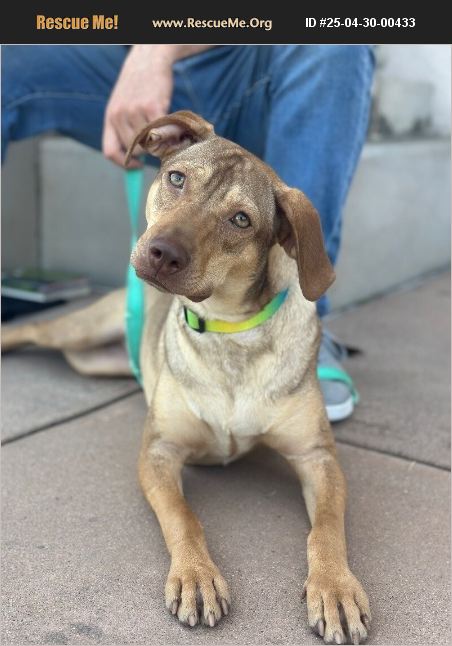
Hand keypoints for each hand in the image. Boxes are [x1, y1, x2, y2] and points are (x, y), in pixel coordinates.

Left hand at [102, 45, 174, 166]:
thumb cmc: (138, 87)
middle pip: (134, 150)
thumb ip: (125, 128)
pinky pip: (161, 133)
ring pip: (149, 143)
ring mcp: (135, 112)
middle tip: (158, 144)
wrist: (148, 60)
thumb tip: (137, 158)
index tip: (136, 165)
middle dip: (148, 151)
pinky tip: (171, 123)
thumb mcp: (123, 105)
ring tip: (166, 130)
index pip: (110, 151)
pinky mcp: (152, 108)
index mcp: (110, 118)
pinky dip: (169, 133)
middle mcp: (119, 116)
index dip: (123, 163)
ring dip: (161, 141)